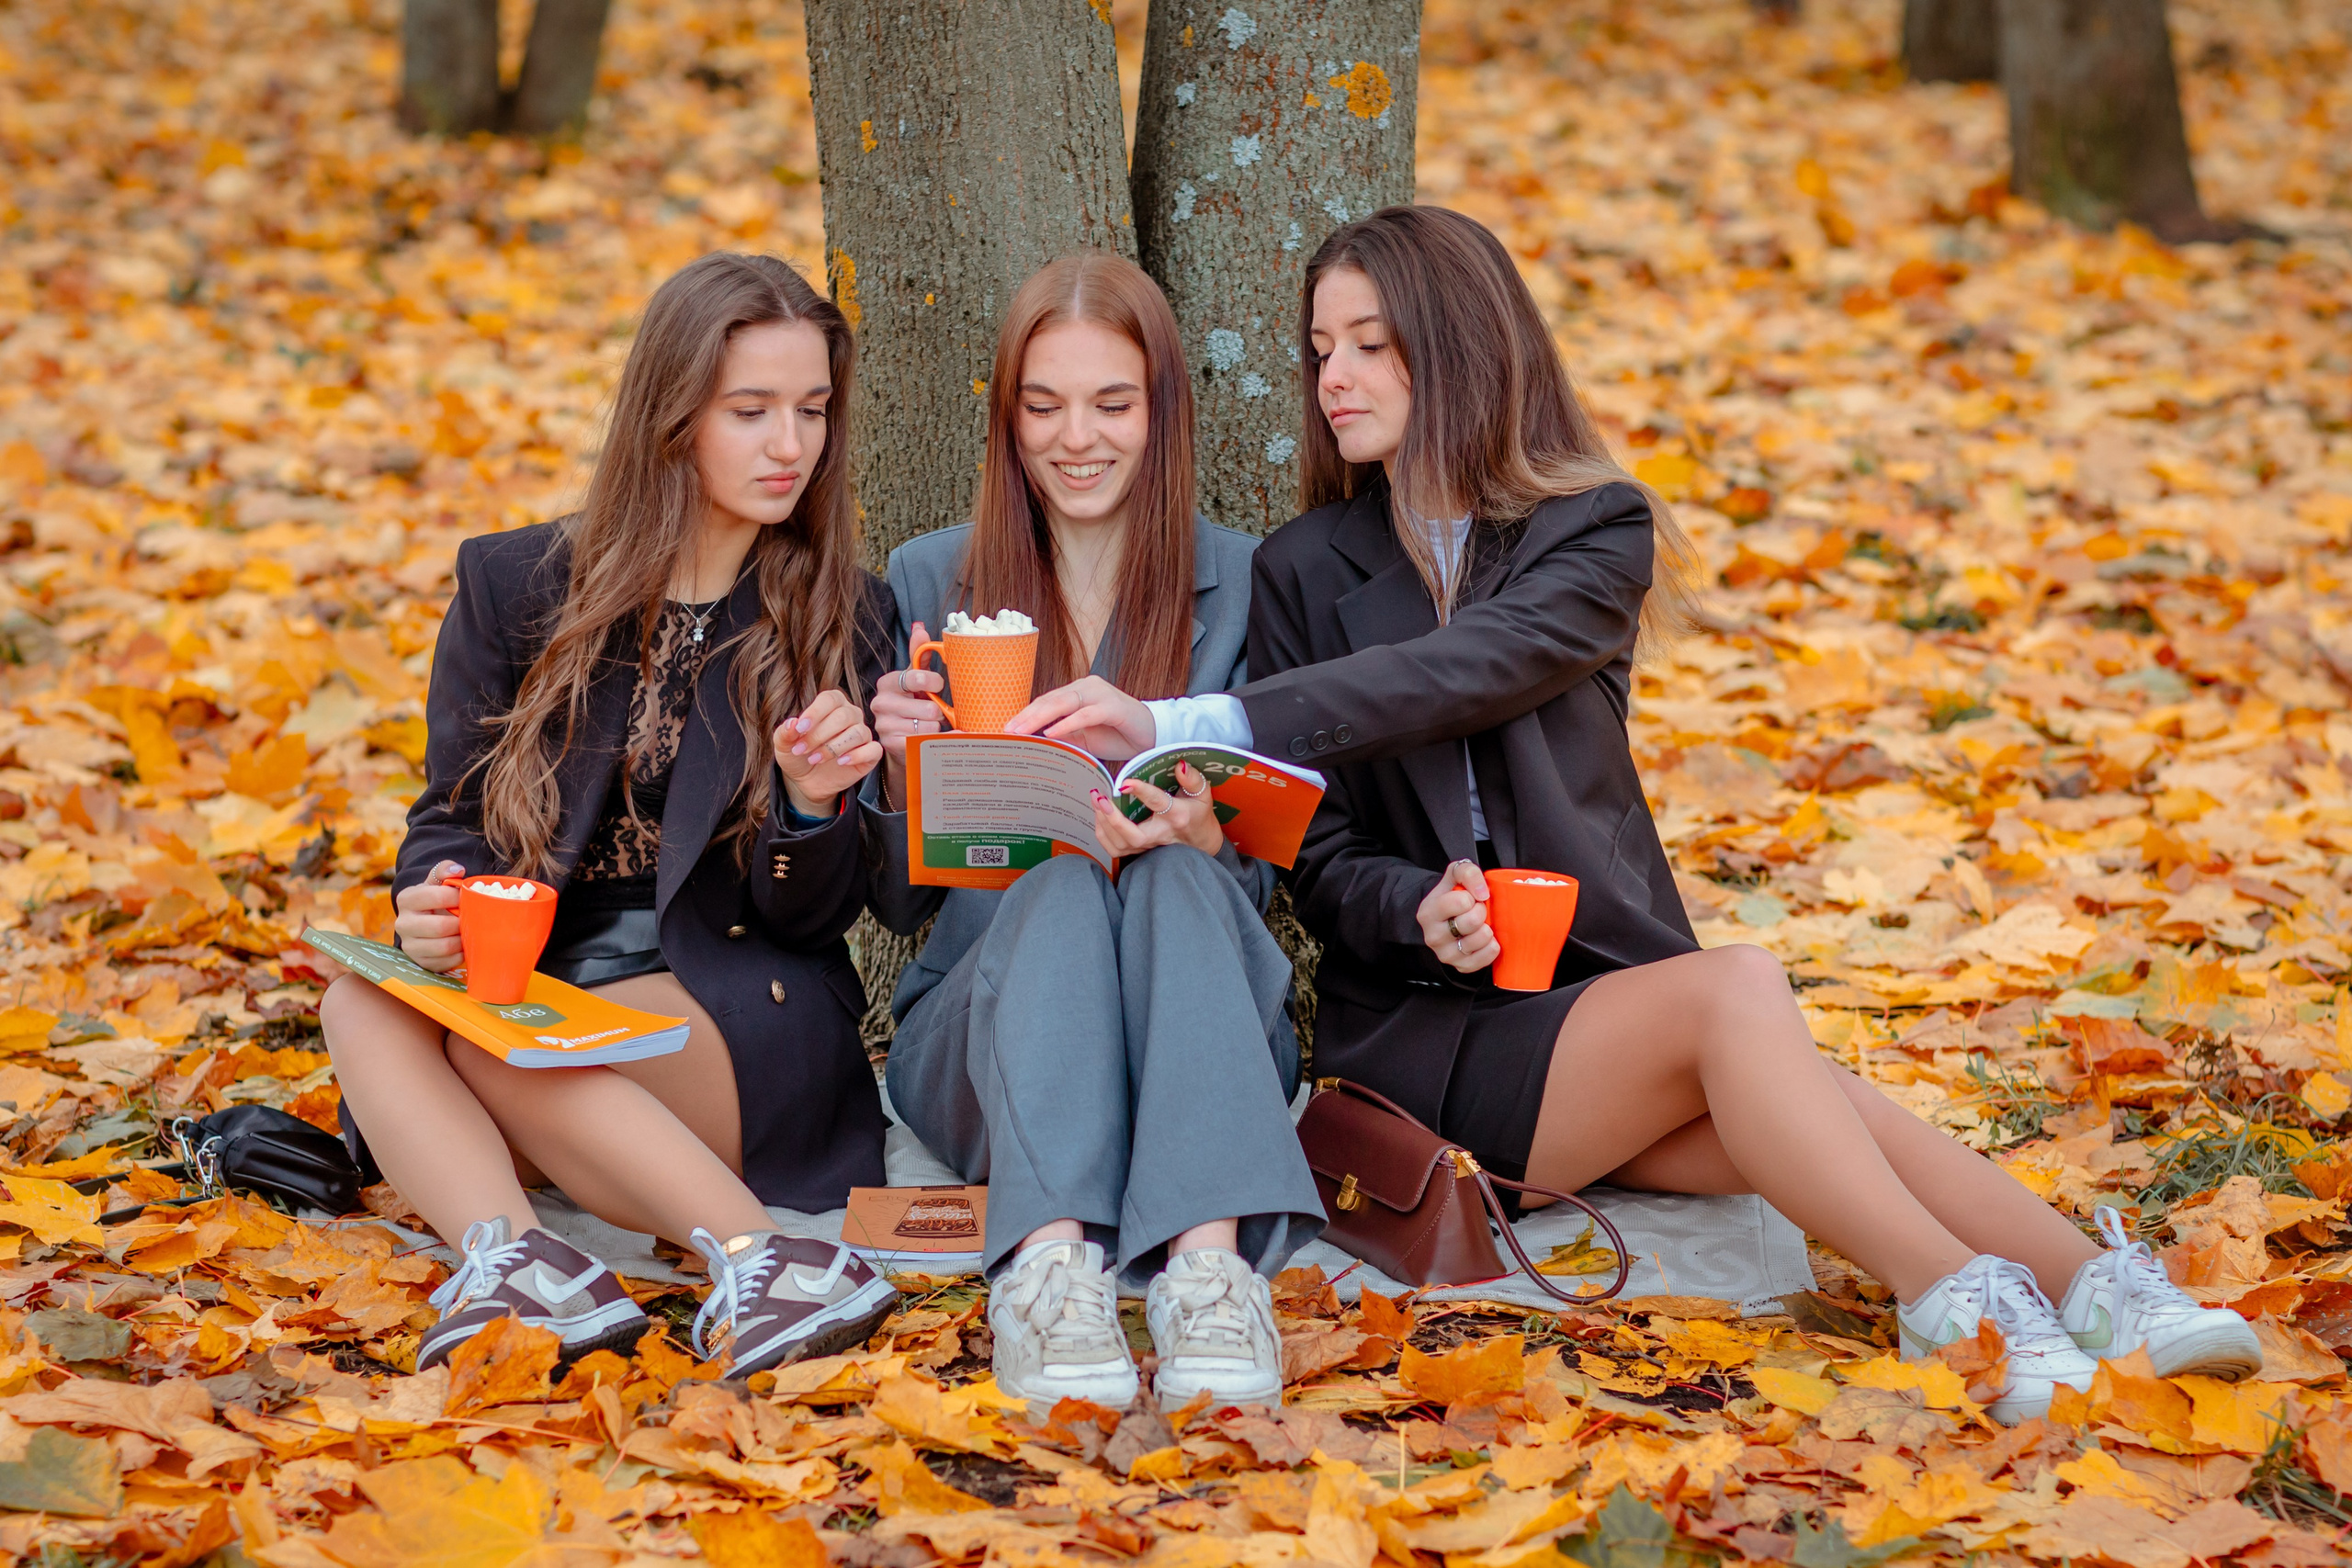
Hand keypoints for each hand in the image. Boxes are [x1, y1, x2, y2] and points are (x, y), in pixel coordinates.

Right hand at [394, 860, 465, 972]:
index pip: (435, 896)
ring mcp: (410, 946)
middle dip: (461, 922)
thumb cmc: (435, 899)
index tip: (467, 897)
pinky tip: (463, 945)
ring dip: (461, 940)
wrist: (426, 921)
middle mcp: (403, 923)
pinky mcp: (420, 963)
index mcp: (406, 899)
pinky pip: (446, 963)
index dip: (457, 897)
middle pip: (440, 926)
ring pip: (443, 947)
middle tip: (471, 918)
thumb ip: (444, 870)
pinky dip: (459, 954)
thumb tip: (457, 870)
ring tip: (467, 931)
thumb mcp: (437, 882)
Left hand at [774, 689, 881, 815]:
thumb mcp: (783, 745)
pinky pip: (874, 749)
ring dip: (833, 748)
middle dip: (819, 735)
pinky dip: (857, 755)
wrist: (806, 780)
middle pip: (843, 716)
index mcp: (832, 704)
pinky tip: (841, 762)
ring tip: (815, 759)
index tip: (800, 729)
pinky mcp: (870, 753)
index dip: (815, 712)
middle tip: (802, 750)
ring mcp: (862, 734)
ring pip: (857, 733)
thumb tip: (792, 723)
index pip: (830, 699)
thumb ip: (784, 732)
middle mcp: (851, 715)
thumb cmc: (797, 754)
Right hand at [873, 622, 945, 800]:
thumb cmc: (911, 703)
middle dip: (937, 711)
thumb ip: (919, 654)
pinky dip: (935, 741)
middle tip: (934, 712)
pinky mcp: (890, 745)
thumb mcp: (915, 678)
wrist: (900, 738)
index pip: (915, 677)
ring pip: (927, 726)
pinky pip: (923, 743)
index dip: (933, 682)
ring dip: (936, 728)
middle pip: (927, 707)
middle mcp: (880, 703)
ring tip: (929, 725)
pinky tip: (932, 738)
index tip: (938, 686)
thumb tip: (919, 628)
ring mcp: (883, 726)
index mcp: (887, 682)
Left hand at [1007, 675, 1154, 759]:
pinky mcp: (1113, 706)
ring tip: (1022, 730)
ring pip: (1064, 703)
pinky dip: (1067, 723)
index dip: (1026, 715)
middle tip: (1007, 730)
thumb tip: (1034, 745)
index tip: (1007, 729)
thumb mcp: (1084, 739)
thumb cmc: (1118, 736)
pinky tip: (1052, 733)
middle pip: (1050, 700)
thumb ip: (1063, 737)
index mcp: (1077, 693)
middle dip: (1027, 716)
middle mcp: (1086, 687)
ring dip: (1040, 717)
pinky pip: (1085, 714)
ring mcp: (1100, 694)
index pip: (1046, 702)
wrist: (1153, 735)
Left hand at [1091, 763, 1223, 858]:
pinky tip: (1099, 816)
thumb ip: (1192, 778)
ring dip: (1104, 824)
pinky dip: (1103, 834)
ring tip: (1097, 802)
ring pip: (1121, 845)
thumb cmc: (1199, 813)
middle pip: (1134, 835)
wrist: (1202, 842)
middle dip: (1113, 818)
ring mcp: (1149, 845)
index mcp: (1178, 815)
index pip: (1158, 803)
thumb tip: (1179, 765)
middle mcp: (1162, 833)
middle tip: (1100, 797)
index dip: (1141, 791)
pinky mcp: (1140, 851)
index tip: (1124, 782)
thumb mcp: (1203, 793)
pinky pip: (1115, 850)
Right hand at [1417, 860, 1495, 973]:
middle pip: (1473, 921)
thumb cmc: (1452, 896)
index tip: (1469, 898)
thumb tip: (1482, 892)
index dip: (1472, 896)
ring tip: (1480, 924)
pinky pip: (1489, 954)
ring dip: (1487, 927)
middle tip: (1476, 910)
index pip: (1462, 902)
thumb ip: (1466, 872)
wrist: (1447, 919)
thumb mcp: (1454, 876)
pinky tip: (1484, 939)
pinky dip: (1492, 945)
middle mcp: (1433, 936)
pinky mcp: (1461, 966)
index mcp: (1428, 912)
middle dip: (1481, 911)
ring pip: (1482, 938)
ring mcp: (1446, 954)